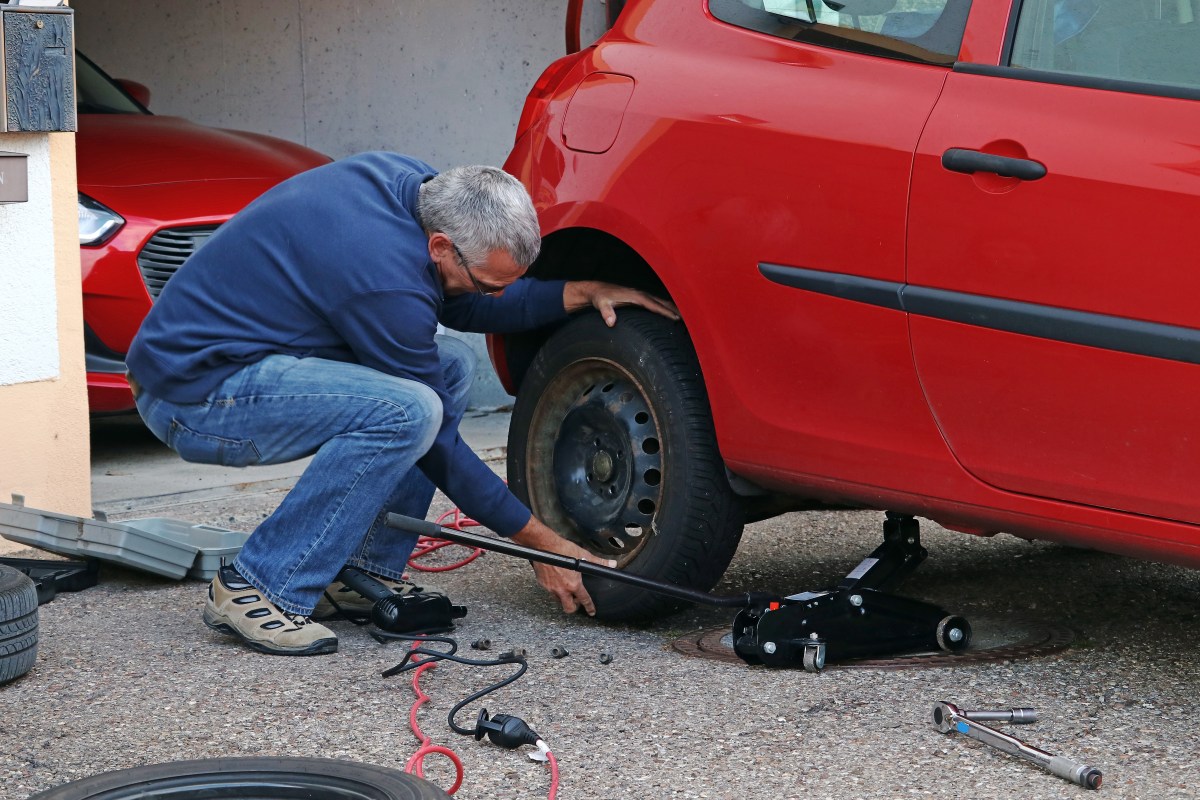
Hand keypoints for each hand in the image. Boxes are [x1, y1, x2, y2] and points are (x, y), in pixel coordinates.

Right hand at [510, 516, 614, 615]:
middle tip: (576, 600)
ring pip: (558, 600)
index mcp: (573, 584)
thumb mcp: (584, 555)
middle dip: (574, 607)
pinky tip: (557, 581)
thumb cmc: (563, 549)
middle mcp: (562, 589)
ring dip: (564, 598)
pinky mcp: (542, 583)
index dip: (589, 607)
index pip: (584, 600)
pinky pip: (550, 591)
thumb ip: (598, 562)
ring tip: (567, 590)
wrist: (544, 545)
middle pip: (569, 608)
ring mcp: (550, 588)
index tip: (591, 612)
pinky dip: (555, 589)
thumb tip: (612, 564)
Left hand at [563, 280, 679, 326]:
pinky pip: (657, 302)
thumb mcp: (600, 304)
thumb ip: (606, 312)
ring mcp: (642, 295)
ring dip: (673, 307)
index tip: (676, 318)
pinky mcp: (640, 297)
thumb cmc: (600, 298)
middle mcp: (641, 294)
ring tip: (686, 317)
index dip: (665, 312)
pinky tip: (672, 312)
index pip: (654, 305)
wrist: (597, 290)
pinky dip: (666, 306)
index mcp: (635, 296)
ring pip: (661, 301)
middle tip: (689, 319)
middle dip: (675, 309)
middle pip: (662, 302)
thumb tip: (611, 322)